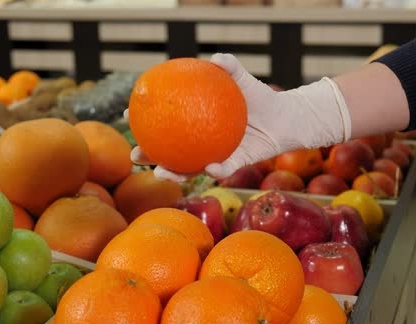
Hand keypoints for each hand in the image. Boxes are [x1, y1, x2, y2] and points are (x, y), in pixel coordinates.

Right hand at [127, 53, 351, 181]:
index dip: (145, 122)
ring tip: (161, 172)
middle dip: (149, 157)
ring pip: (189, 169)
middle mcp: (202, 142)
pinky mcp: (236, 164)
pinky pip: (223, 169)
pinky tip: (208, 168)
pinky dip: (216, 169)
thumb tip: (214, 58)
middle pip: (168, 153)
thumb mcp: (243, 79)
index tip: (130, 114)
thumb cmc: (260, 97)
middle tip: (136, 154)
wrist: (286, 117)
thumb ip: (229, 67)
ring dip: (174, 174)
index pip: (166, 124)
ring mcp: (216, 155)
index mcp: (197, 123)